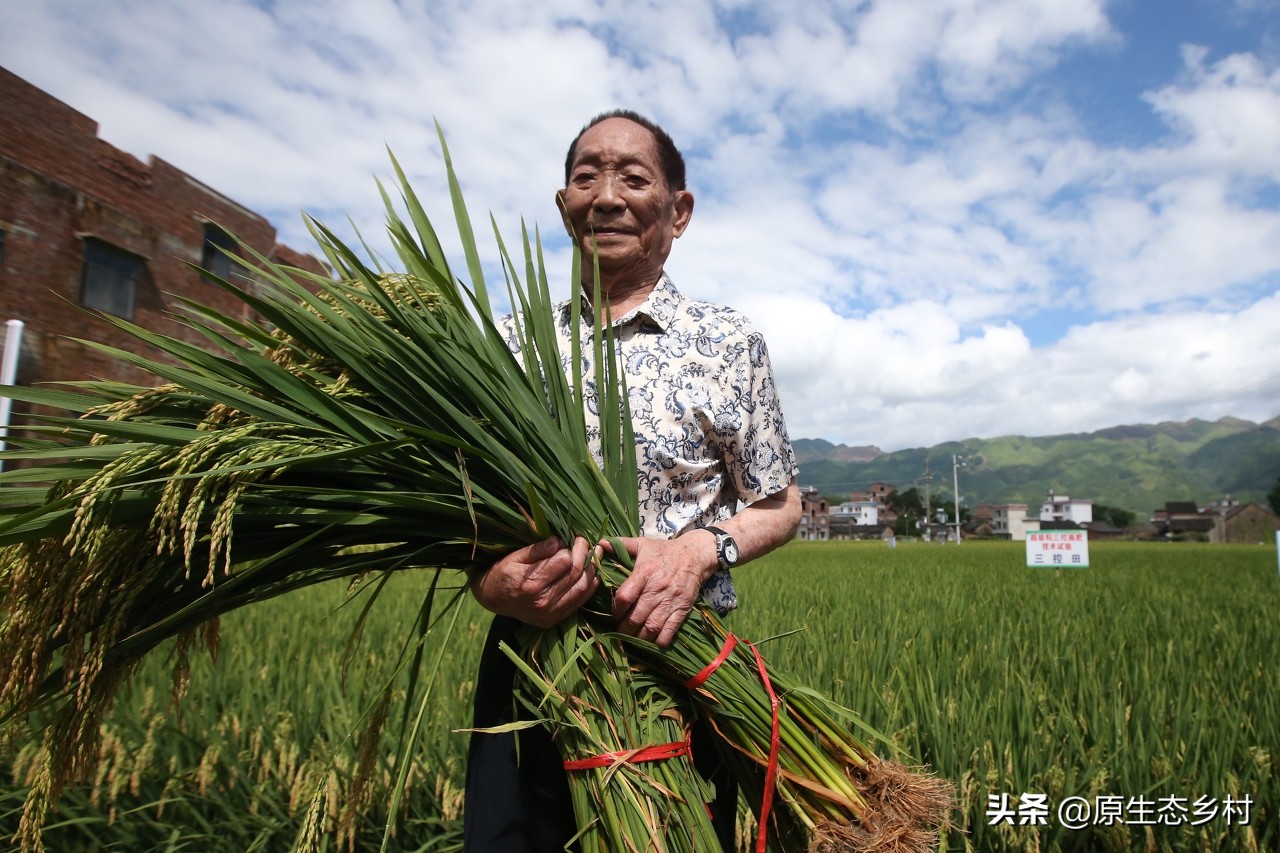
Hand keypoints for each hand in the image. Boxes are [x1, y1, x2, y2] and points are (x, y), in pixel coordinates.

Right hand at [471, 536, 596, 627]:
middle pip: (575, 574)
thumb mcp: (514, 557)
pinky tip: (593, 574)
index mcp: (531, 584)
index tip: (570, 538)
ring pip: (582, 588)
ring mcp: (550, 614)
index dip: (570, 547)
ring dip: (591, 569)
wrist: (492, 599)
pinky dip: (589, 588)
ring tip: (595, 554)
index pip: (564, 561)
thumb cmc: (502, 573)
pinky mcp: (554, 619)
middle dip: (584, 554)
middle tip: (585, 542)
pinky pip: (579, 602)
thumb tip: (558, 541)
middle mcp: (543, 602)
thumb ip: (537, 550)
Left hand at [605, 534, 715, 647]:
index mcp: (644, 573)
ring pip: (650, 628)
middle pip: (635, 617)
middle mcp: (656, 589)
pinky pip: (669, 632)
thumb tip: (600, 543)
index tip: (615, 613)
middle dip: (624, 629)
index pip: (625, 597)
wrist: (695, 555)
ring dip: (639, 637)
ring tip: (632, 637)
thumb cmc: (665, 551)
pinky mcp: (682, 610)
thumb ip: (621, 545)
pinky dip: (658, 641)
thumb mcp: (643, 544)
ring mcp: (670, 601)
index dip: (616, 609)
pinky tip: (652, 640)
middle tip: (620, 631)